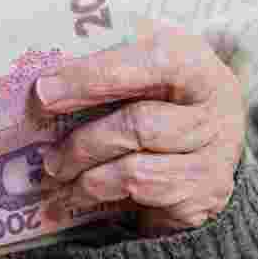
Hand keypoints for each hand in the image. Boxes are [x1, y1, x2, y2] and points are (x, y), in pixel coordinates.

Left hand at [35, 20, 244, 232]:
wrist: (201, 160)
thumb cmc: (159, 104)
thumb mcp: (144, 75)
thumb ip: (107, 69)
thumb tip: (47, 81)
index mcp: (195, 62)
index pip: (149, 62)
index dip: (93, 76)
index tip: (44, 90)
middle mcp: (214, 108)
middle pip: (140, 124)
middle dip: (82, 137)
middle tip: (44, 148)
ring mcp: (214, 157)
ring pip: (134, 167)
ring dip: (84, 171)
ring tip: (54, 169)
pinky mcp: (201, 196)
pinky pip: (139, 195)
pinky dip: (96, 194)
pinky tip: (74, 193)